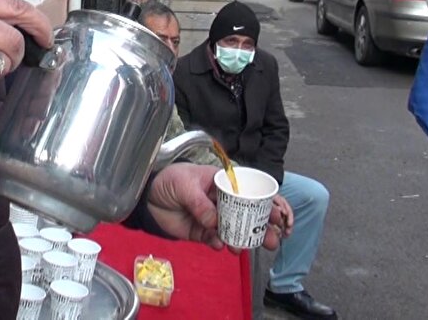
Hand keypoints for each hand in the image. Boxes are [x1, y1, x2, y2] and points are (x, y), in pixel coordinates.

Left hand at [144, 164, 293, 251]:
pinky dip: (220, 244)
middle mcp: (223, 202)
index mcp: (224, 183)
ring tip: (244, 247)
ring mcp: (214, 218)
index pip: (252, 192)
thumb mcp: (185, 185)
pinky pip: (216, 240)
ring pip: (235, 231)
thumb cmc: (169, 180)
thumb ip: (200, 203)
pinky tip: (221, 245)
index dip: (269, 203)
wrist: (148, 196)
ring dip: (244, 240)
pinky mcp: (203, 232)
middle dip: (263, 228)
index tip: (279, 215)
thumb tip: (214, 222)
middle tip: (273, 239)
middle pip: (249, 214)